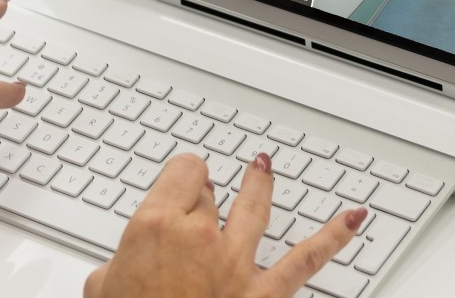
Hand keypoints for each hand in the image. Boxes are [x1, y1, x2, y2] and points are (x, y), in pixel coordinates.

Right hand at [85, 153, 365, 297]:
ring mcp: (236, 263)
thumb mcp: (102, 291)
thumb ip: (115, 268)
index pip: (182, 173)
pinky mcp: (264, 294)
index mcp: (155, 226)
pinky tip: (352, 219)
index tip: (181, 183)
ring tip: (263, 169)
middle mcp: (199, 236)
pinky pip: (306, 259)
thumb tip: (117, 273)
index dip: (182, 177)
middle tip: (201, 203)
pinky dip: (333, 237)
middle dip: (205, 197)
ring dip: (260, 185)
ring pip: (255, 207)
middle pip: (210, 194)